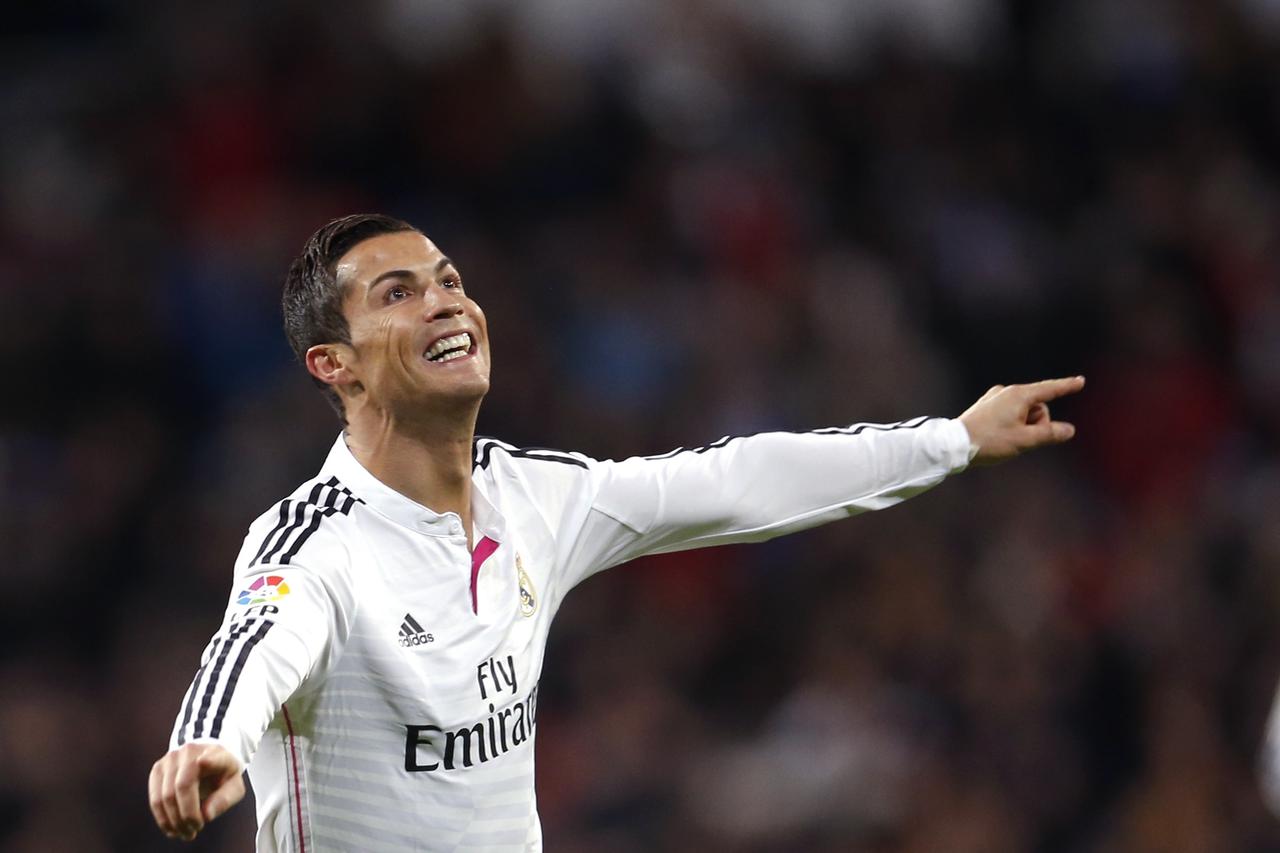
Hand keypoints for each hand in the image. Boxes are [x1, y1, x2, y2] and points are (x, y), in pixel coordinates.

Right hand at [148, 743, 244, 841]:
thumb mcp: (234, 786)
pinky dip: (162, 817)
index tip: (203, 762)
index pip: (212, 756)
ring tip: (183, 833)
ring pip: (165, 795)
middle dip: (186, 815)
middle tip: (193, 832)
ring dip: (173, 820)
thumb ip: (224, 800)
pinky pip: (155, 797)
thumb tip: (206, 816)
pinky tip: (171, 828)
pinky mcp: (158, 768)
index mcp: (216, 753)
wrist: (207, 760)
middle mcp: (190, 751)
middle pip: (182, 786)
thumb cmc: (222, 776)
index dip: (209, 760)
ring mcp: (171, 758)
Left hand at [958, 376, 1084, 464]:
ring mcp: (995, 397)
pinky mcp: (987, 405)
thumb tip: (1069, 430)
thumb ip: (1049, 434)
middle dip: (1037, 423)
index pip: (1049, 390)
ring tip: (1006, 439)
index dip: (1066, 387)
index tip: (1081, 381)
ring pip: (1023, 411)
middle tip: (1022, 440)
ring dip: (1024, 426)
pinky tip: (1000, 435)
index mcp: (1018, 396)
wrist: (954, 444)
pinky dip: (1013, 424)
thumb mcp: (1024, 441)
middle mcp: (1006, 391)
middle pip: (1037, 406)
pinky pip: (1010, 413)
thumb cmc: (989, 441)